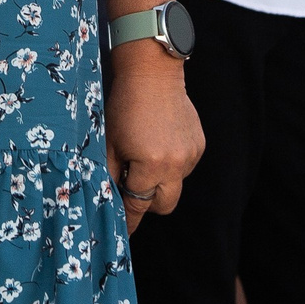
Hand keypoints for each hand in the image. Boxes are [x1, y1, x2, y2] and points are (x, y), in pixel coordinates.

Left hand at [104, 45, 202, 233]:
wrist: (152, 73)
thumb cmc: (124, 105)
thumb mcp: (109, 143)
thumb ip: (110, 176)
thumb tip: (106, 201)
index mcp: (151, 165)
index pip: (138, 206)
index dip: (128, 220)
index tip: (121, 230)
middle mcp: (175, 164)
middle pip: (163, 206)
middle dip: (147, 203)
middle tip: (132, 186)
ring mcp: (190, 155)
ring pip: (175, 186)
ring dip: (160, 181)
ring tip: (145, 154)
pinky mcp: (198, 145)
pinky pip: (184, 168)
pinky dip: (171, 164)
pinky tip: (159, 143)